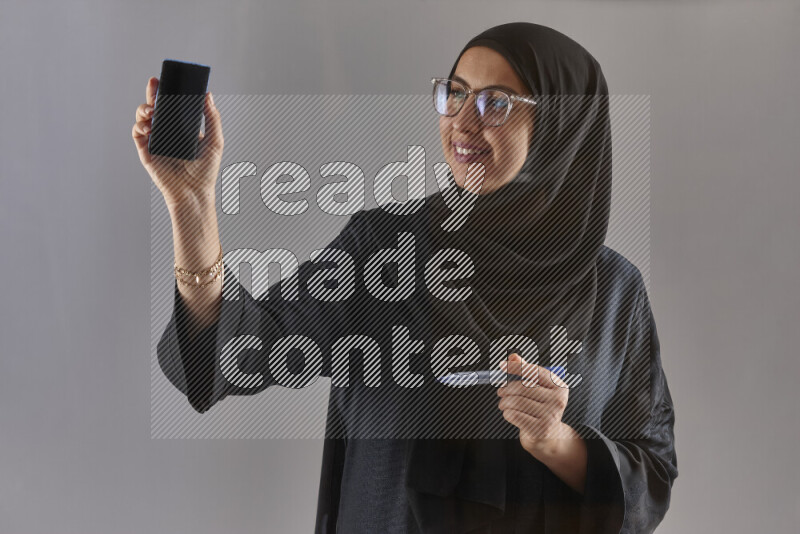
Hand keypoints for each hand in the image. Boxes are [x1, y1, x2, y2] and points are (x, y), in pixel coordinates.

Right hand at [131, 77, 223, 205]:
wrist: (195, 193)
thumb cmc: (206, 171)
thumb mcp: (215, 141)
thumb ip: (212, 118)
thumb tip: (208, 95)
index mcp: (182, 128)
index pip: (172, 106)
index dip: (167, 92)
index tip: (166, 79)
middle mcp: (167, 133)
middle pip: (155, 108)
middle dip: (152, 94)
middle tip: (154, 83)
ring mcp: (155, 142)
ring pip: (143, 119)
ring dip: (144, 110)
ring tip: (152, 110)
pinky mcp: (146, 153)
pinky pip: (138, 135)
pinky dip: (140, 127)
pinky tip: (148, 126)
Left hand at [496, 353, 571, 457]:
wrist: (547, 436)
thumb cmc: (539, 407)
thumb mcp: (537, 387)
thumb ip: (526, 370)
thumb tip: (513, 357)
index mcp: (559, 386)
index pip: (535, 372)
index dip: (516, 367)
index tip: (502, 365)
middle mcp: (558, 400)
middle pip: (522, 387)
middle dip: (506, 389)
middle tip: (500, 391)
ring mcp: (550, 416)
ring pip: (515, 402)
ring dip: (504, 402)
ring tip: (503, 403)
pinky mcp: (540, 429)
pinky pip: (513, 415)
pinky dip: (506, 413)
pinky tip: (508, 413)